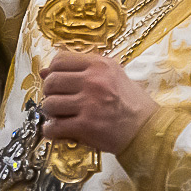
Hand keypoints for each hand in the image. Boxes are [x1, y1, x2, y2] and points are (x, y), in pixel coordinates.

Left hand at [39, 50, 158, 155]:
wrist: (147, 129)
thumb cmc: (130, 102)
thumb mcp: (111, 75)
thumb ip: (80, 69)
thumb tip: (44, 71)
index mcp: (99, 65)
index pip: (60, 60)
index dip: (53, 71)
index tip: (58, 82)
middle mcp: (93, 81)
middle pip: (51, 82)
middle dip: (50, 93)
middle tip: (59, 100)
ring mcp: (89, 104)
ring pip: (49, 104)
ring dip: (51, 113)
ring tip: (61, 116)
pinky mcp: (86, 126)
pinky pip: (53, 127)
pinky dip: (51, 131)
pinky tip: (58, 131)